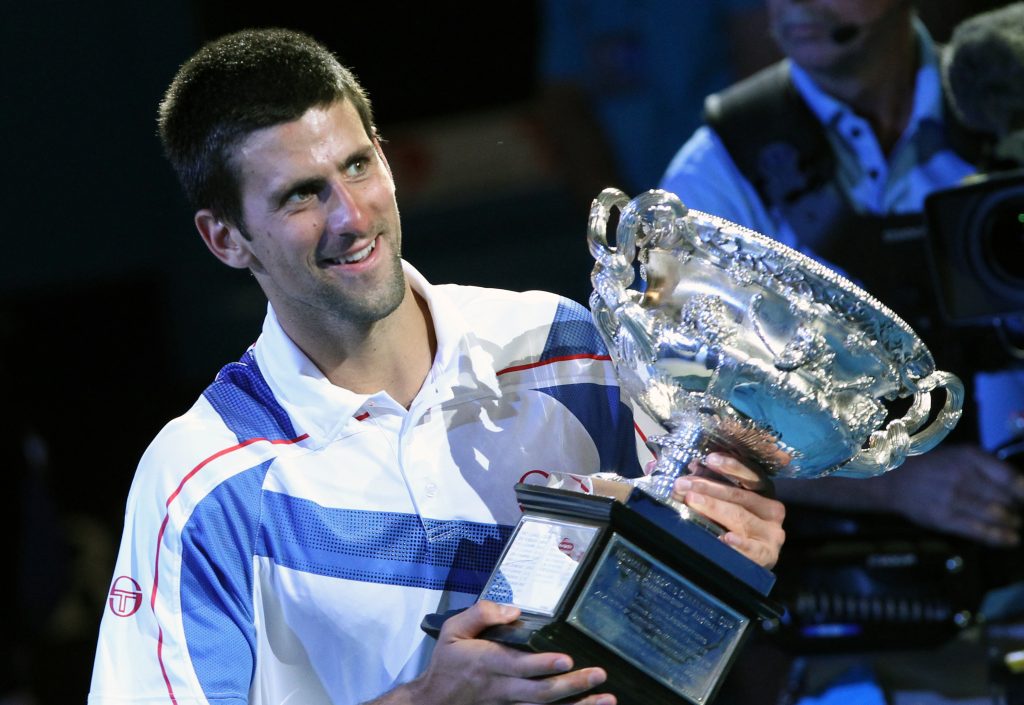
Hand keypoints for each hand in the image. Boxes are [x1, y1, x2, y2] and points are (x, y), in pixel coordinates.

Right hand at [404, 601, 615, 704]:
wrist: (433, 702)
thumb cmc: (447, 664)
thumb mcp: (453, 631)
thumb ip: (481, 614)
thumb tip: (512, 609)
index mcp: (489, 663)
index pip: (521, 665)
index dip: (544, 664)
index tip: (566, 659)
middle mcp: (503, 688)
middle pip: (542, 691)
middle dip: (573, 684)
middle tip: (598, 675)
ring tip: (606, 699)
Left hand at [670, 453, 785, 568]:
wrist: (760, 556)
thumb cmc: (740, 523)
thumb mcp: (731, 502)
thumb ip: (715, 486)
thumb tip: (693, 468)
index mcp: (765, 491)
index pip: (750, 474)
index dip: (731, 466)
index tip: (710, 459)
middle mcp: (772, 510)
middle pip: (740, 496)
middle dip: (708, 488)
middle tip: (683, 484)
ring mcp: (771, 533)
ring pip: (741, 518)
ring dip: (714, 508)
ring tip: (692, 501)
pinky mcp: (767, 555)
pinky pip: (752, 549)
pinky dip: (739, 544)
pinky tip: (725, 538)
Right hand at [868, 444, 1023, 545]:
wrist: (894, 479)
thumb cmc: (933, 466)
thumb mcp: (960, 455)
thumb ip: (990, 467)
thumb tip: (1021, 487)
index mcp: (970, 457)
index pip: (1012, 479)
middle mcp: (963, 476)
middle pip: (1007, 499)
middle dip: (1018, 511)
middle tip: (1019, 515)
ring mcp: (953, 498)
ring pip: (996, 516)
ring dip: (1012, 524)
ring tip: (1016, 526)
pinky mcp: (944, 518)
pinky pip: (978, 530)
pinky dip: (999, 538)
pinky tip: (1011, 540)